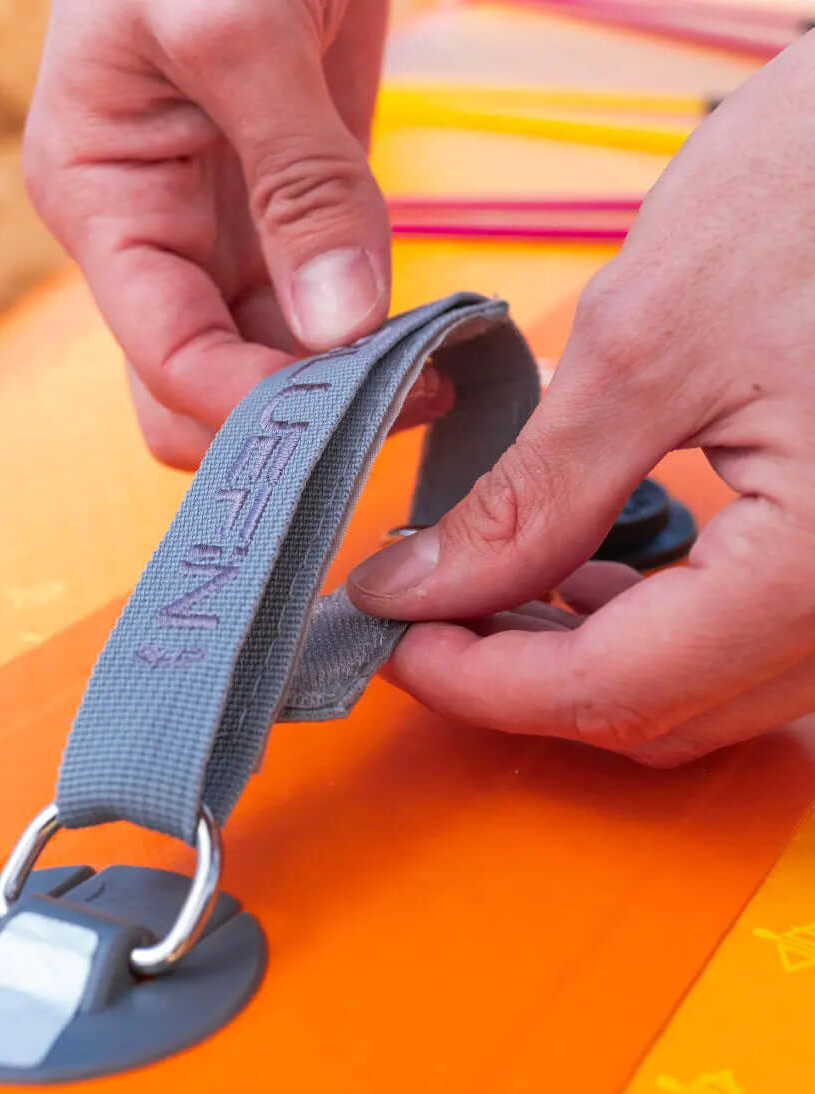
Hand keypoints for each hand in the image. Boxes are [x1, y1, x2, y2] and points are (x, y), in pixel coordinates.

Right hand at [23, 0, 450, 468]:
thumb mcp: (240, 20)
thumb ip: (297, 180)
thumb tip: (341, 327)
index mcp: (102, 198)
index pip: (168, 363)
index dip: (259, 410)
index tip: (368, 410)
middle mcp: (152, 236)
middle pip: (200, 394)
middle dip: (292, 419)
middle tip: (403, 403)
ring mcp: (221, 233)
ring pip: (265, 369)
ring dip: (341, 389)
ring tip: (436, 370)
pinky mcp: (290, 218)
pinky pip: (316, 319)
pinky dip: (369, 343)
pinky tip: (432, 337)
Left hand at [348, 35, 814, 766]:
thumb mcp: (652, 340)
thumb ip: (536, 494)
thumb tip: (420, 584)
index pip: (612, 689)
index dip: (477, 682)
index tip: (387, 638)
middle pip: (657, 712)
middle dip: (518, 677)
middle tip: (421, 615)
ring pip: (702, 692)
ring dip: (580, 660)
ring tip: (486, 593)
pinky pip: (746, 642)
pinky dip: (651, 626)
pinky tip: (589, 574)